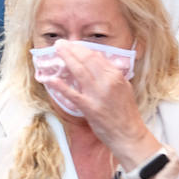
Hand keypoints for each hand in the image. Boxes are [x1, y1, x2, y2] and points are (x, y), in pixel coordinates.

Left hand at [45, 40, 152, 160]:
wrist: (129, 134)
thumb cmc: (125, 112)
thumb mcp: (124, 88)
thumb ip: (111, 74)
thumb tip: (97, 60)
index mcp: (116, 76)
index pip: (96, 56)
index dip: (82, 49)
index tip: (73, 44)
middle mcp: (107, 82)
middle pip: (86, 60)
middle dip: (72, 49)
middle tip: (60, 43)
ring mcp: (97, 94)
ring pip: (78, 71)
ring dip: (66, 58)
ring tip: (56, 50)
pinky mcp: (89, 107)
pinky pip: (71, 94)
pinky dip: (59, 85)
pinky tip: (49, 78)